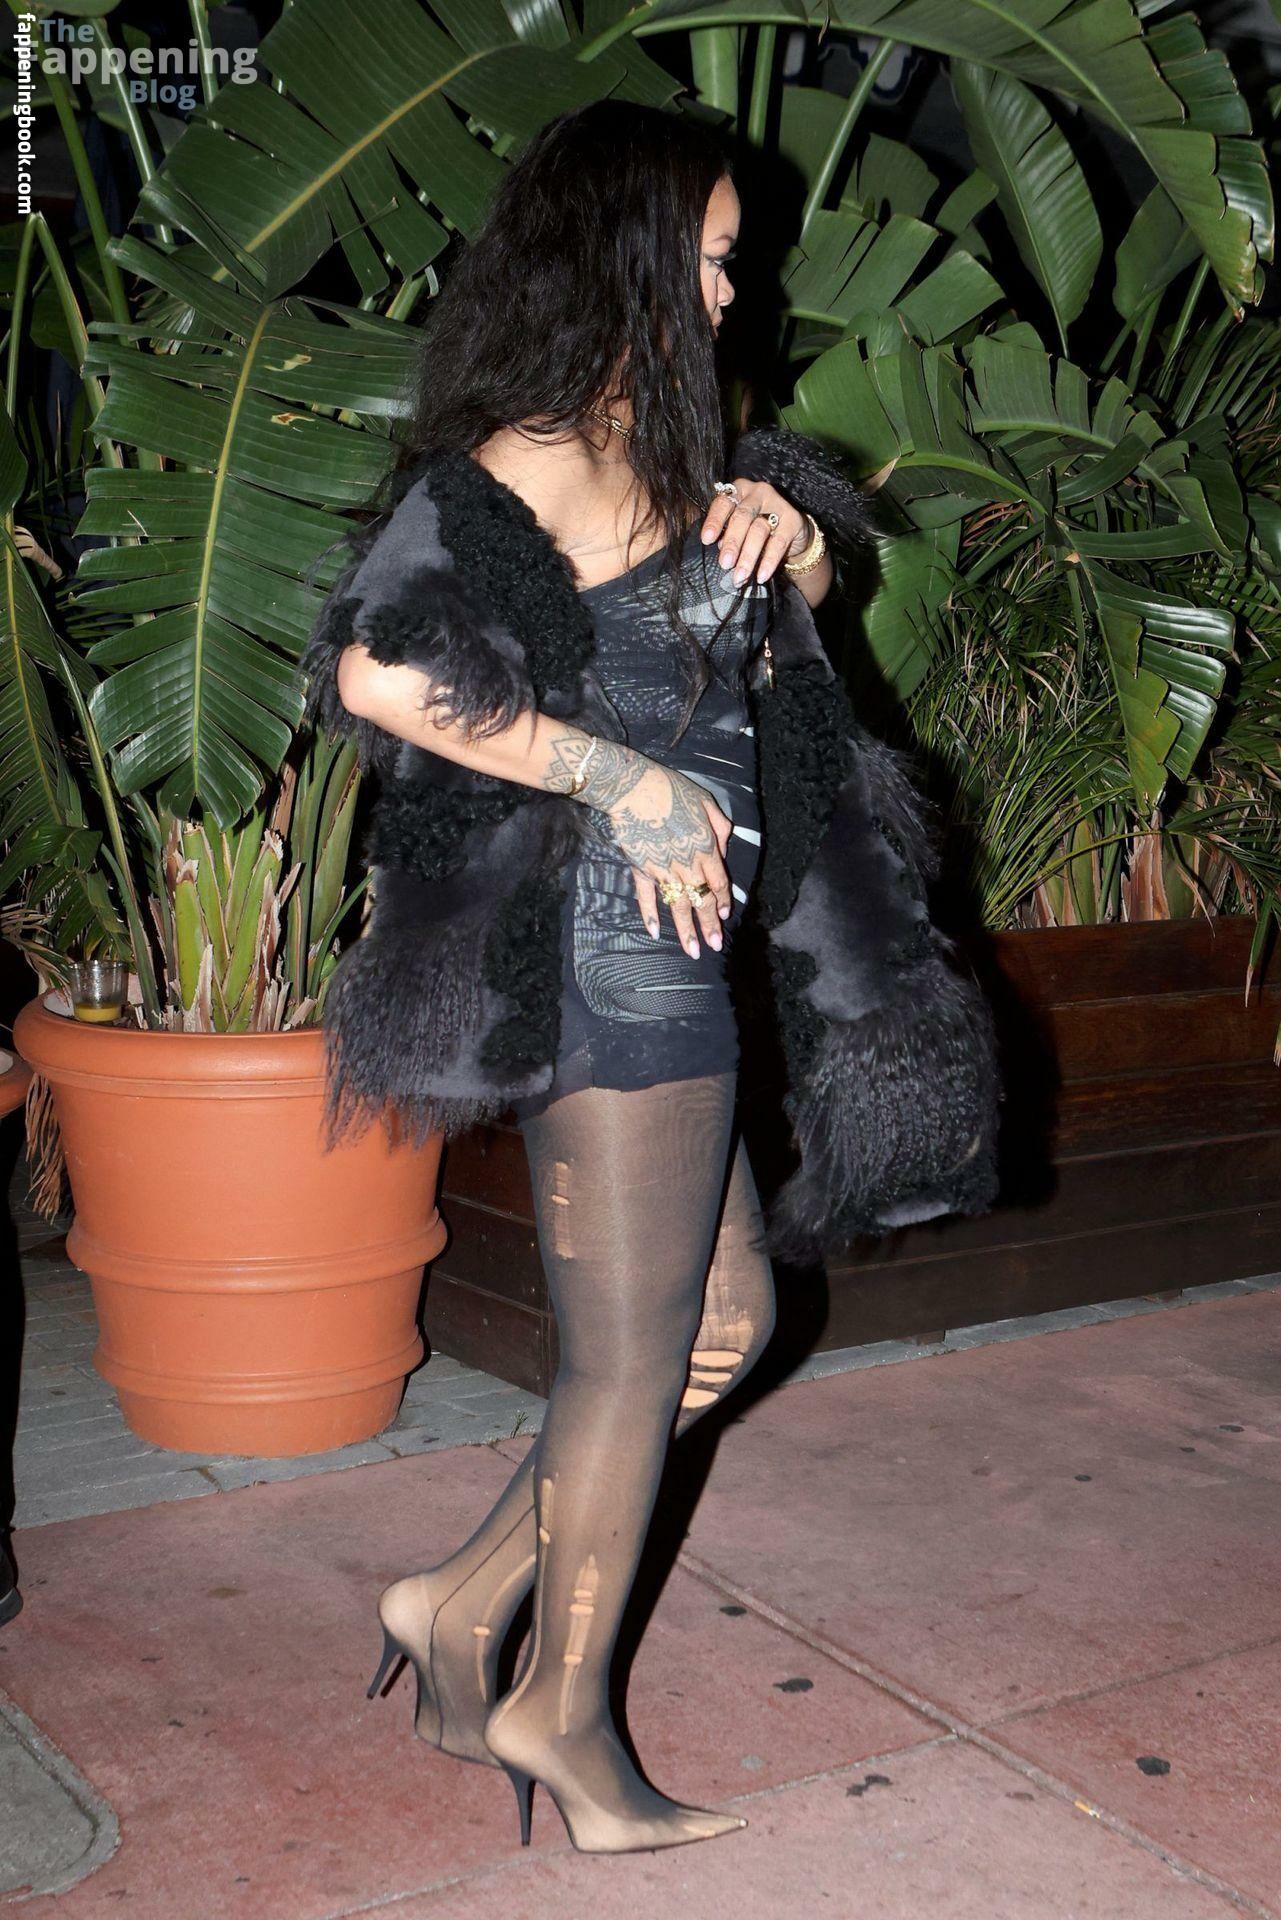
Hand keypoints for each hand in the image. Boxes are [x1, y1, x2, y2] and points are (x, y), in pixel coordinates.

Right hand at [593, 763, 732, 957]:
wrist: (634, 788)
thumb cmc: (672, 789)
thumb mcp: (707, 803)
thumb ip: (720, 829)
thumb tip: (722, 851)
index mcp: (706, 849)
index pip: (718, 883)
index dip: (722, 900)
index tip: (724, 917)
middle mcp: (687, 865)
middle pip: (701, 901)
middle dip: (709, 926)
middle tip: (715, 946)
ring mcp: (663, 870)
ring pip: (678, 906)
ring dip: (685, 930)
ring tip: (692, 951)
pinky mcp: (641, 868)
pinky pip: (646, 897)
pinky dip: (649, 915)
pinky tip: (655, 932)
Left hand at [700, 479, 806, 586]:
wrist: (792, 532)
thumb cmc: (756, 528)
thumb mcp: (739, 528)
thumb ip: (726, 534)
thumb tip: (720, 549)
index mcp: (739, 491)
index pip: (723, 503)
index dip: (714, 521)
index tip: (707, 540)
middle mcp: (758, 492)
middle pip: (742, 517)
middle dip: (732, 543)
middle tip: (725, 564)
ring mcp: (777, 503)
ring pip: (759, 530)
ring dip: (748, 556)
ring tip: (740, 576)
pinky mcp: (792, 519)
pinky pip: (778, 542)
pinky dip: (769, 561)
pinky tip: (761, 575)